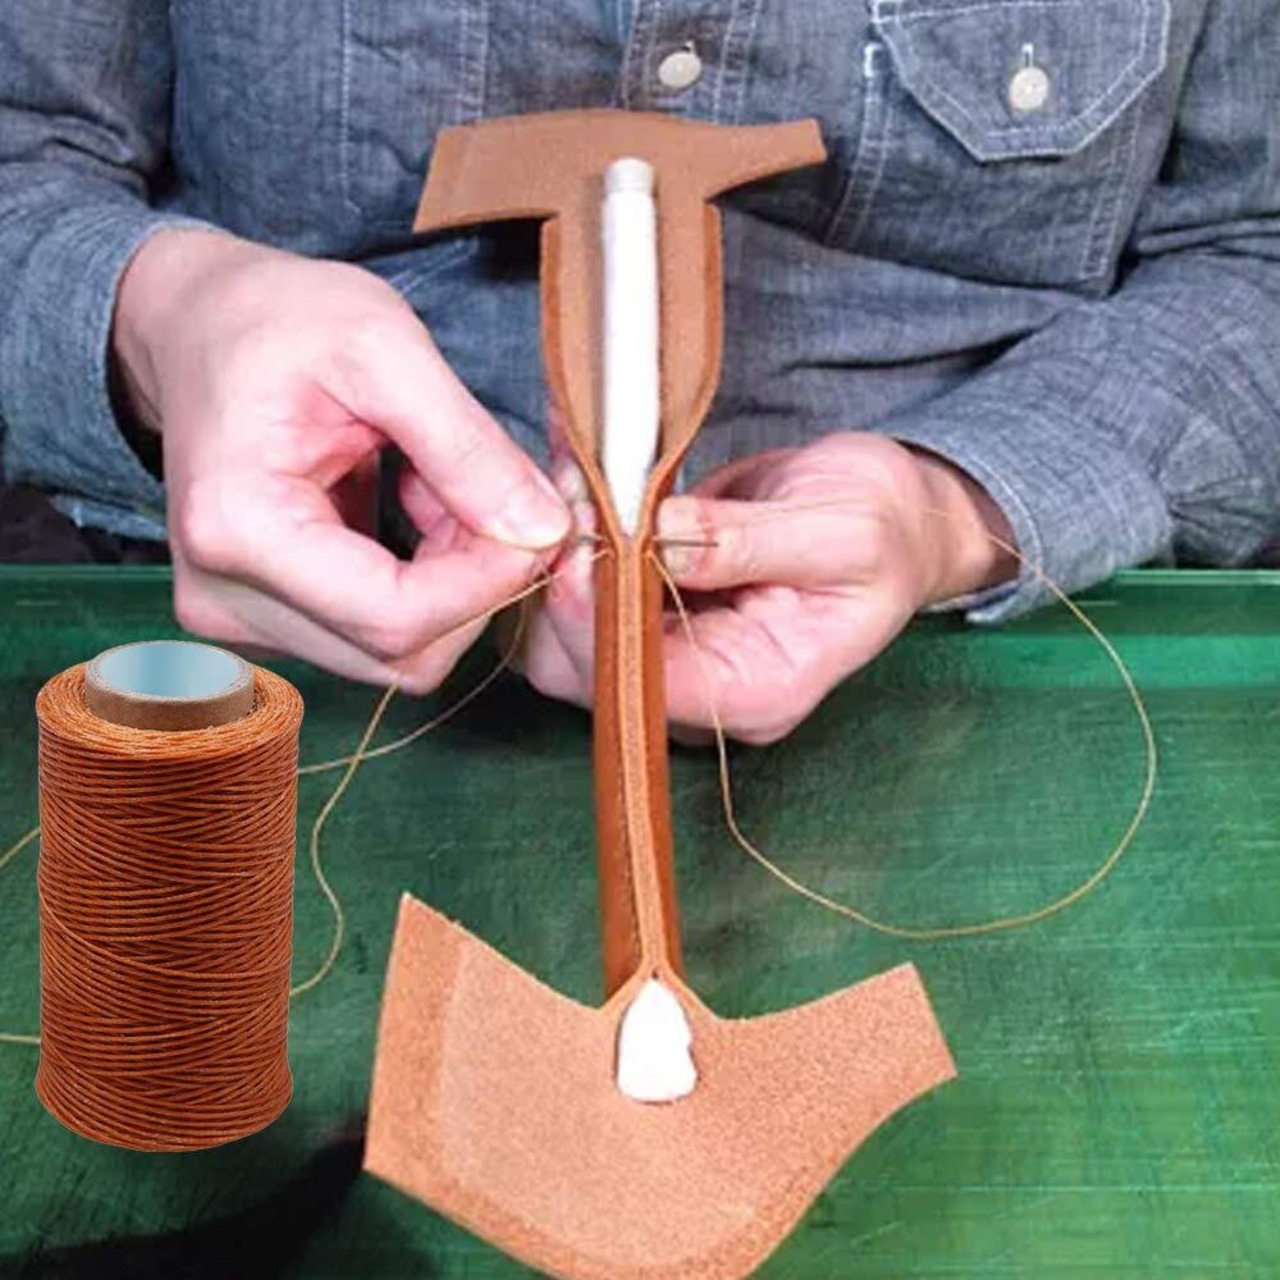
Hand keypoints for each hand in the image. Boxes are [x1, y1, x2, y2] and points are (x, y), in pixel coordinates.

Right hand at [112, 229, 569, 691]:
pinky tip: (416, 511)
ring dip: (452, 581)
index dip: (487, 583)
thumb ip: (467, 446)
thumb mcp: (384, 348)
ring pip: (398, 651)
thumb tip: (543, 531)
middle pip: (401, 651)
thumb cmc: (277, 320)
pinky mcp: (266, 624)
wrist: (201, 327)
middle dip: (474, 581)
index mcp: (238, 528)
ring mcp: (239, 622)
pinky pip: (376, 635)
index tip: (536, 518)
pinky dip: (423, 583)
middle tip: (493, 488)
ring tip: (443, 487)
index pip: (396, 618)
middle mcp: (225, 598)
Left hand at [518, 433, 1014, 742]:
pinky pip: (587, 595)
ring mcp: (677, 656)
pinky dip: (574, 539)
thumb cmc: (885, 531)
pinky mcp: (655, 617)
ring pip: (571, 639)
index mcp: (760, 690)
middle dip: (567, 585)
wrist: (893, 520)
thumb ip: (749, 541)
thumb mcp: (840, 530)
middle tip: (570, 491)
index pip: (649, 683)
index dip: (600, 616)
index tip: (585, 538)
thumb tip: (663, 535)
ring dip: (563, 559)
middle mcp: (707, 691)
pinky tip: (577, 477)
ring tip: (573, 475)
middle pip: (591, 673)